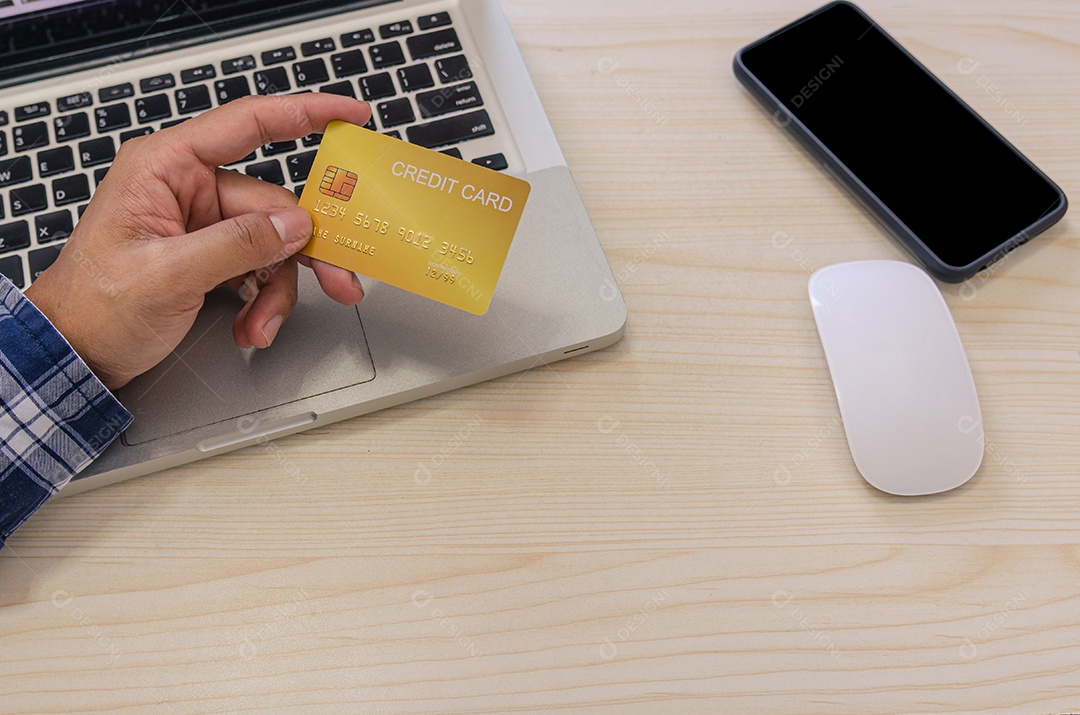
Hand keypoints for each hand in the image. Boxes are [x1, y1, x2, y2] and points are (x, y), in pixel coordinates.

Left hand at [25, 94, 371, 389]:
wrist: (77, 352)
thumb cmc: (94, 306)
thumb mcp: (167, 275)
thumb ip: (236, 244)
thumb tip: (293, 224)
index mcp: (166, 168)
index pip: (247, 124)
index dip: (305, 113)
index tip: (349, 114)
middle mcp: (187, 188)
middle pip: (273, 204)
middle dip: (303, 251)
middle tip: (340, 280)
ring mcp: (201, 222)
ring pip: (273, 242)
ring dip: (278, 288)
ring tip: (264, 323)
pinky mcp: (210, 253)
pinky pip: (259, 266)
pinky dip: (264, 298)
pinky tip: (252, 324)